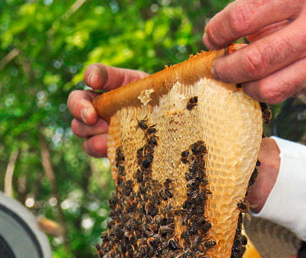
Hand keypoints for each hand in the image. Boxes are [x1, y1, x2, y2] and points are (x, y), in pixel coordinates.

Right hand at [67, 63, 280, 212]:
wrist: (210, 152)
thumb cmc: (208, 118)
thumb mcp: (208, 95)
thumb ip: (209, 78)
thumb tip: (226, 57)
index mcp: (133, 86)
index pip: (106, 75)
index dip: (95, 74)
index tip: (95, 80)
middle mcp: (118, 107)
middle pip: (83, 100)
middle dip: (79, 105)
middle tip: (92, 115)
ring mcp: (115, 130)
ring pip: (84, 127)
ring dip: (85, 130)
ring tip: (101, 137)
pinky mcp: (119, 152)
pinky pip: (97, 149)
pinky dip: (96, 148)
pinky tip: (105, 150)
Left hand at [203, 0, 305, 102]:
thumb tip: (252, 9)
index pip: (247, 12)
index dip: (220, 28)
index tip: (212, 35)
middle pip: (250, 53)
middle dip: (223, 65)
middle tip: (215, 67)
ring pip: (268, 84)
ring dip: (245, 86)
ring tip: (237, 80)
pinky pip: (293, 91)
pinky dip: (273, 90)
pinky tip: (266, 83)